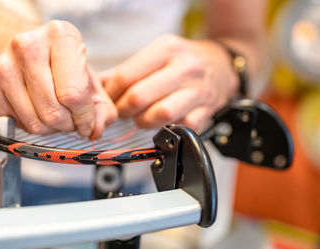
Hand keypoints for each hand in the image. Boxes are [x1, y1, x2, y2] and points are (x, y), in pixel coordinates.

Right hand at [0, 20, 116, 137]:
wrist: (27, 47)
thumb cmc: (62, 63)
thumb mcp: (92, 79)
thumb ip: (103, 108)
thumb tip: (96, 130)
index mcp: (61, 37)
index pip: (73, 95)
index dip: (84, 117)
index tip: (88, 122)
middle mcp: (29, 47)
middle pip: (53, 111)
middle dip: (69, 125)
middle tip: (74, 121)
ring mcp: (5, 65)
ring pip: (35, 122)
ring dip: (52, 128)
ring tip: (59, 115)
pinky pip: (17, 123)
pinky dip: (33, 126)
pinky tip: (40, 111)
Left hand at [100, 35, 238, 131]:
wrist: (221, 67)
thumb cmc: (185, 61)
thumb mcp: (158, 54)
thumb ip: (127, 70)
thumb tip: (98, 87)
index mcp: (167, 49)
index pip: (127, 75)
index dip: (112, 93)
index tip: (110, 100)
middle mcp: (185, 68)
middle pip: (140, 96)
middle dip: (124, 109)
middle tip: (122, 112)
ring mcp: (198, 91)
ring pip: (160, 114)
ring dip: (143, 121)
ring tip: (141, 118)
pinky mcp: (206, 111)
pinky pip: (180, 127)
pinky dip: (166, 130)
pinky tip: (162, 124)